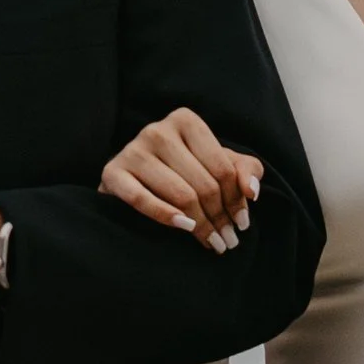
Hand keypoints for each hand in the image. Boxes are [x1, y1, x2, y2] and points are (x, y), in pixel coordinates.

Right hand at [100, 110, 261, 249]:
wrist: (137, 179)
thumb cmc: (186, 170)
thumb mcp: (220, 164)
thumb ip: (245, 171)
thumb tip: (252, 191)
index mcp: (185, 121)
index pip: (223, 168)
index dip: (236, 201)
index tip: (242, 224)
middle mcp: (157, 130)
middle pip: (203, 185)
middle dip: (219, 218)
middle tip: (227, 241)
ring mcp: (132, 150)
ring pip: (180, 194)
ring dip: (200, 225)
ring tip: (212, 242)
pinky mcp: (112, 172)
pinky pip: (142, 200)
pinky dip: (166, 217)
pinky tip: (185, 228)